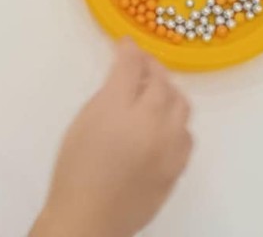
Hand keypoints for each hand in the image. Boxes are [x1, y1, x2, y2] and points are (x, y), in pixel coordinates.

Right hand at [31, 39, 192, 236]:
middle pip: (161, 82)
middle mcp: (148, 123)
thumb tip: (127, 78)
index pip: (131, 66)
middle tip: (142, 65)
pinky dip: (178, 124)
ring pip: (181, 106)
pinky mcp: (176, 168)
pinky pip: (187, 135)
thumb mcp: (83, 123)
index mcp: (117, 108)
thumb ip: (109, 96)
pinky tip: (166, 126)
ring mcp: (167, 148)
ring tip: (157, 94)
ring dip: (170, 94)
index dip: (130, 51)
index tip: (127, 44)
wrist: (88, 218)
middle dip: (152, 68)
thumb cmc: (75, 170)